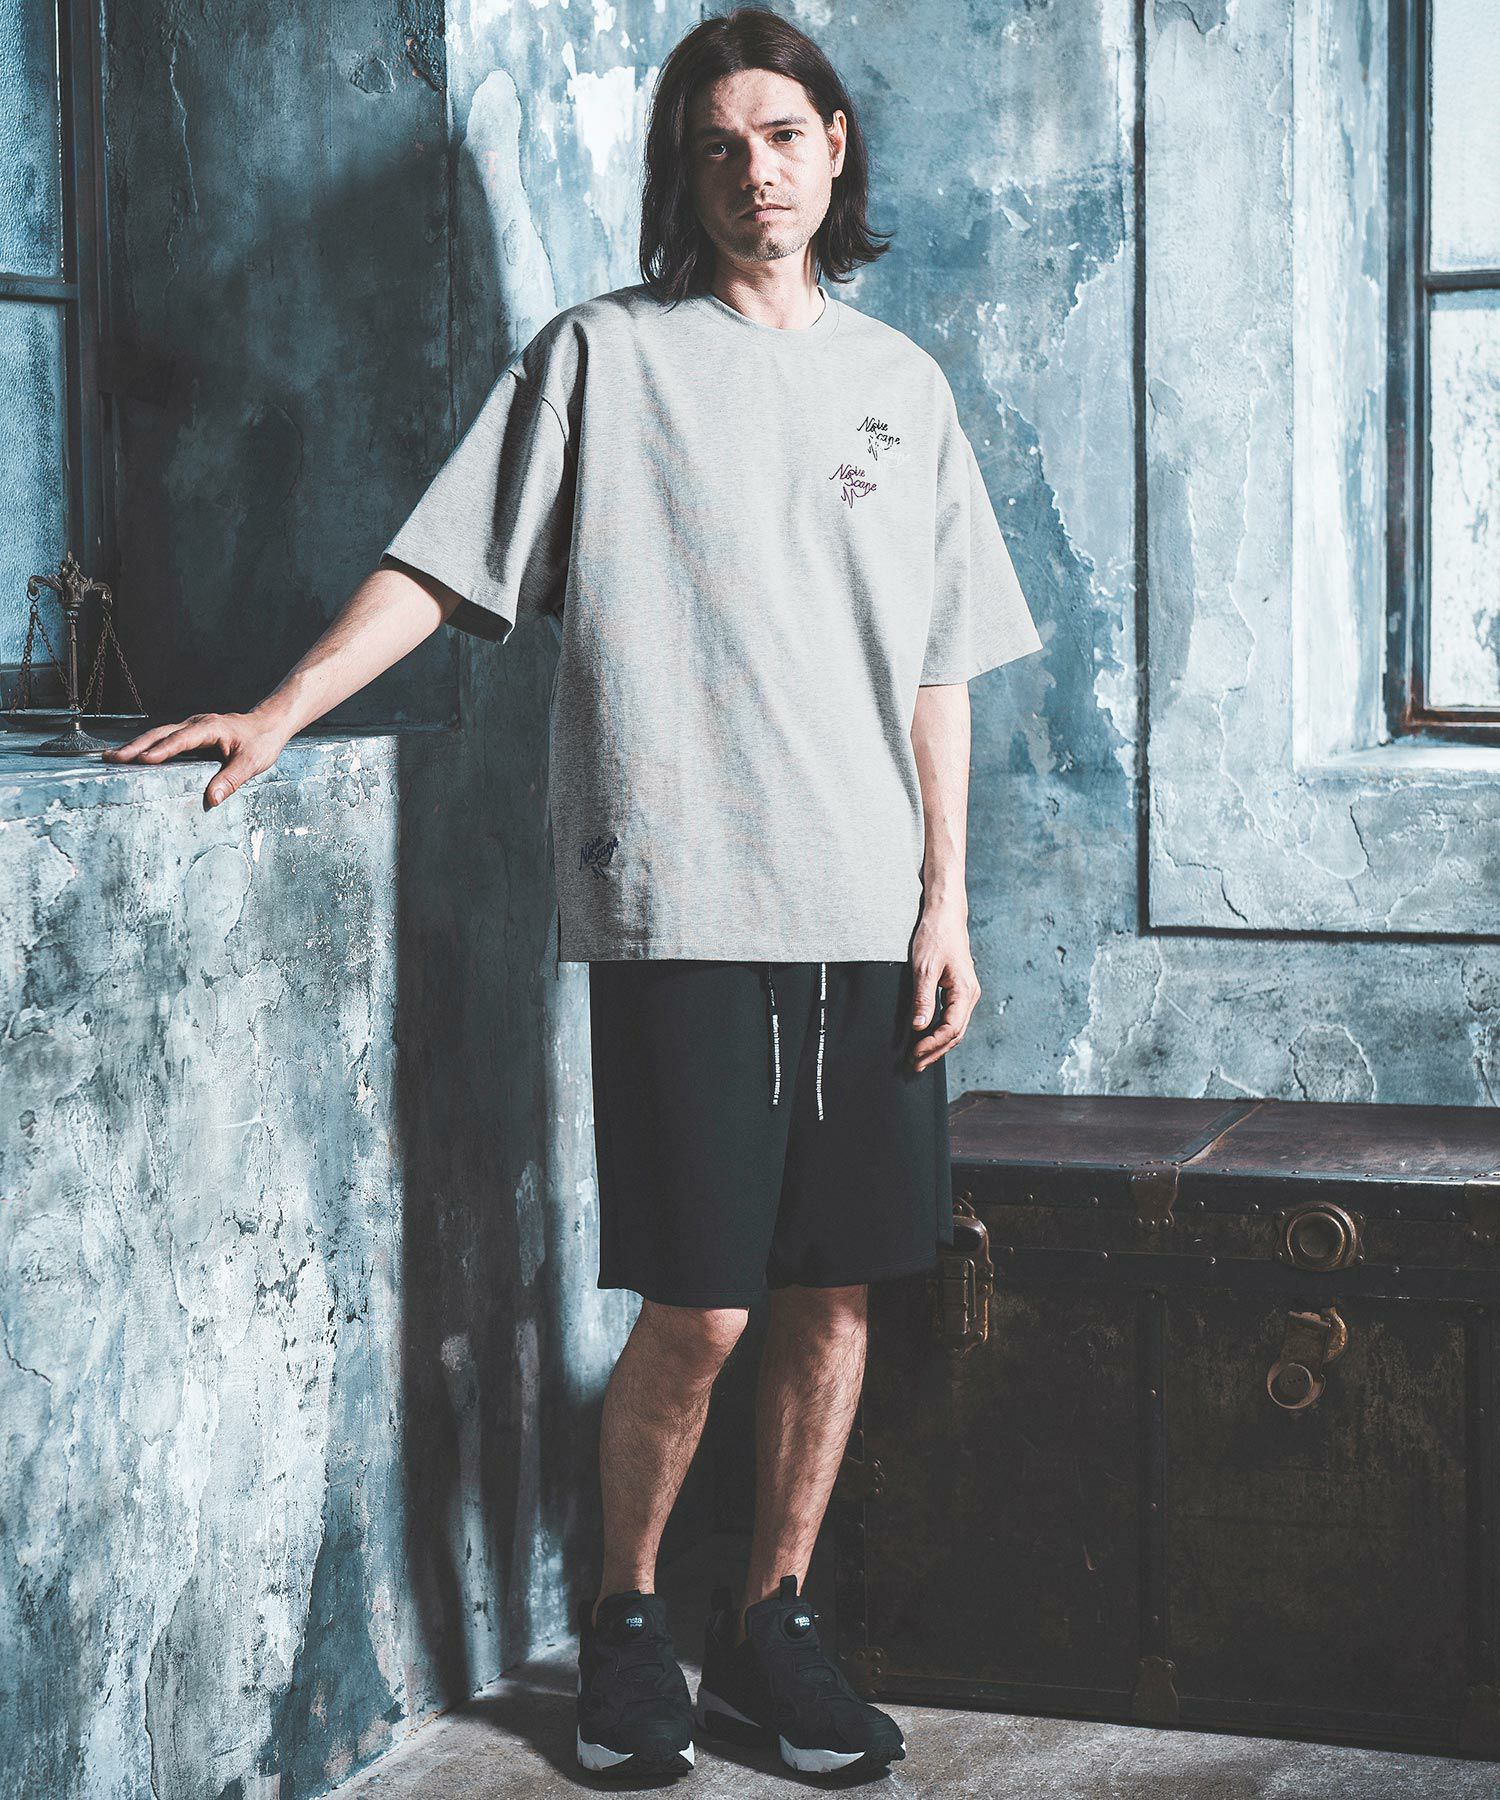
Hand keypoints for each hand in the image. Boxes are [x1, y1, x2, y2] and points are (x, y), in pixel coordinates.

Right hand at [102, 708, 289, 810]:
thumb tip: (212, 799)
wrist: (268, 724)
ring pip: (158, 735)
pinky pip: (164, 739)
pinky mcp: (190, 734)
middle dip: (135, 747)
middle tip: (110, 759)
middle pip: (160, 734)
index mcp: (210, 728)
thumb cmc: (261, 742)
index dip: (162, 750)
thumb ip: (231, 780)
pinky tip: (133, 757)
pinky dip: (147, 747)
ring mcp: (191, 727)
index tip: (143, 760)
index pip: (181, 739)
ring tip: (111, 758)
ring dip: (135, 746)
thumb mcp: (251, 763)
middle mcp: (196, 724)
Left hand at [909, 901, 978, 1071]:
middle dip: (934, 1051)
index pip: (950, 1029)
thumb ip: (922, 999)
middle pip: (955, 1034)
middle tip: (914, 1065)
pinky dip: (940, 1032)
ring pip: (955, 1028)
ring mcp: (966, 993)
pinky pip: (953, 1018)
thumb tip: (919, 1026)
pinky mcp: (959, 990)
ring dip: (937, 1045)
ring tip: (918, 1058)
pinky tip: (926, 1038)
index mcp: (964, 991)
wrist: (945, 916)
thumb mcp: (924, 969)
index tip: (913, 1053)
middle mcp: (970, 995)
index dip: (931, 1044)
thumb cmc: (935, 937)